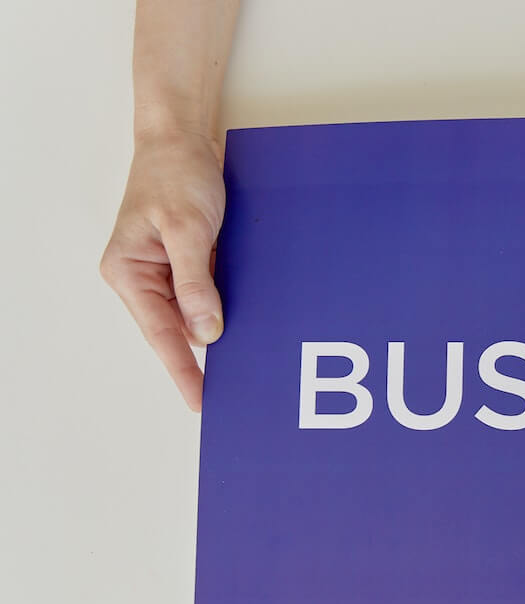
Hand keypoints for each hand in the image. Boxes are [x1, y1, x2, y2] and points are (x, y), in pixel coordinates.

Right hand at [100, 130, 226, 411]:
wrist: (184, 137)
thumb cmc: (175, 173)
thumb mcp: (186, 228)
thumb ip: (195, 281)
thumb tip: (205, 331)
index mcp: (129, 271)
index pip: (160, 333)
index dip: (182, 369)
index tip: (200, 400)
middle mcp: (144, 276)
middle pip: (177, 329)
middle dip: (204, 358)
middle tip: (235, 392)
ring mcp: (167, 270)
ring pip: (195, 314)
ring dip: (219, 330)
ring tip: (248, 365)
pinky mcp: (190, 261)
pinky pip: (208, 294)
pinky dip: (227, 307)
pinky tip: (251, 323)